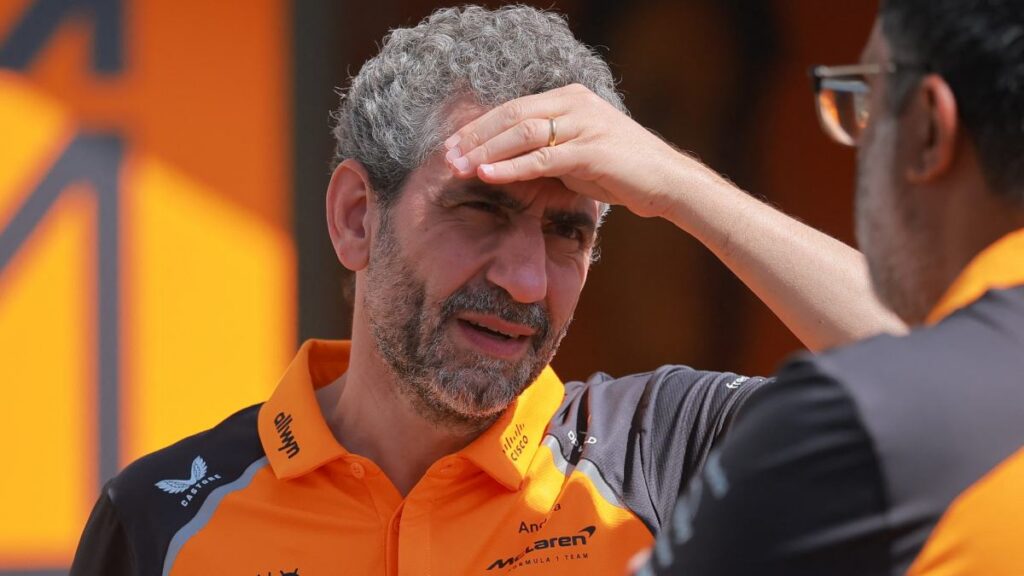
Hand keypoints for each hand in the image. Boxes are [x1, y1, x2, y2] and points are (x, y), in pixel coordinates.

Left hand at [443, 84, 721, 219]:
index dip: (480, 126)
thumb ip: (545, 151)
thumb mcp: (577, 154)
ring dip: (485, 151)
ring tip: (458, 166)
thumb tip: (505, 163)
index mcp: (570, 98)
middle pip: (512, 116)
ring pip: (522, 133)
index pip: (514, 108)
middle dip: (475, 137)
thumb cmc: (622, 172)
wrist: (668, 182)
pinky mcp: (591, 150)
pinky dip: (509, 167)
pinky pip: (541, 158)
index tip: (453, 143)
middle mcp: (575, 103)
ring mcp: (584, 124)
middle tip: (446, 156)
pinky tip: (486, 175)